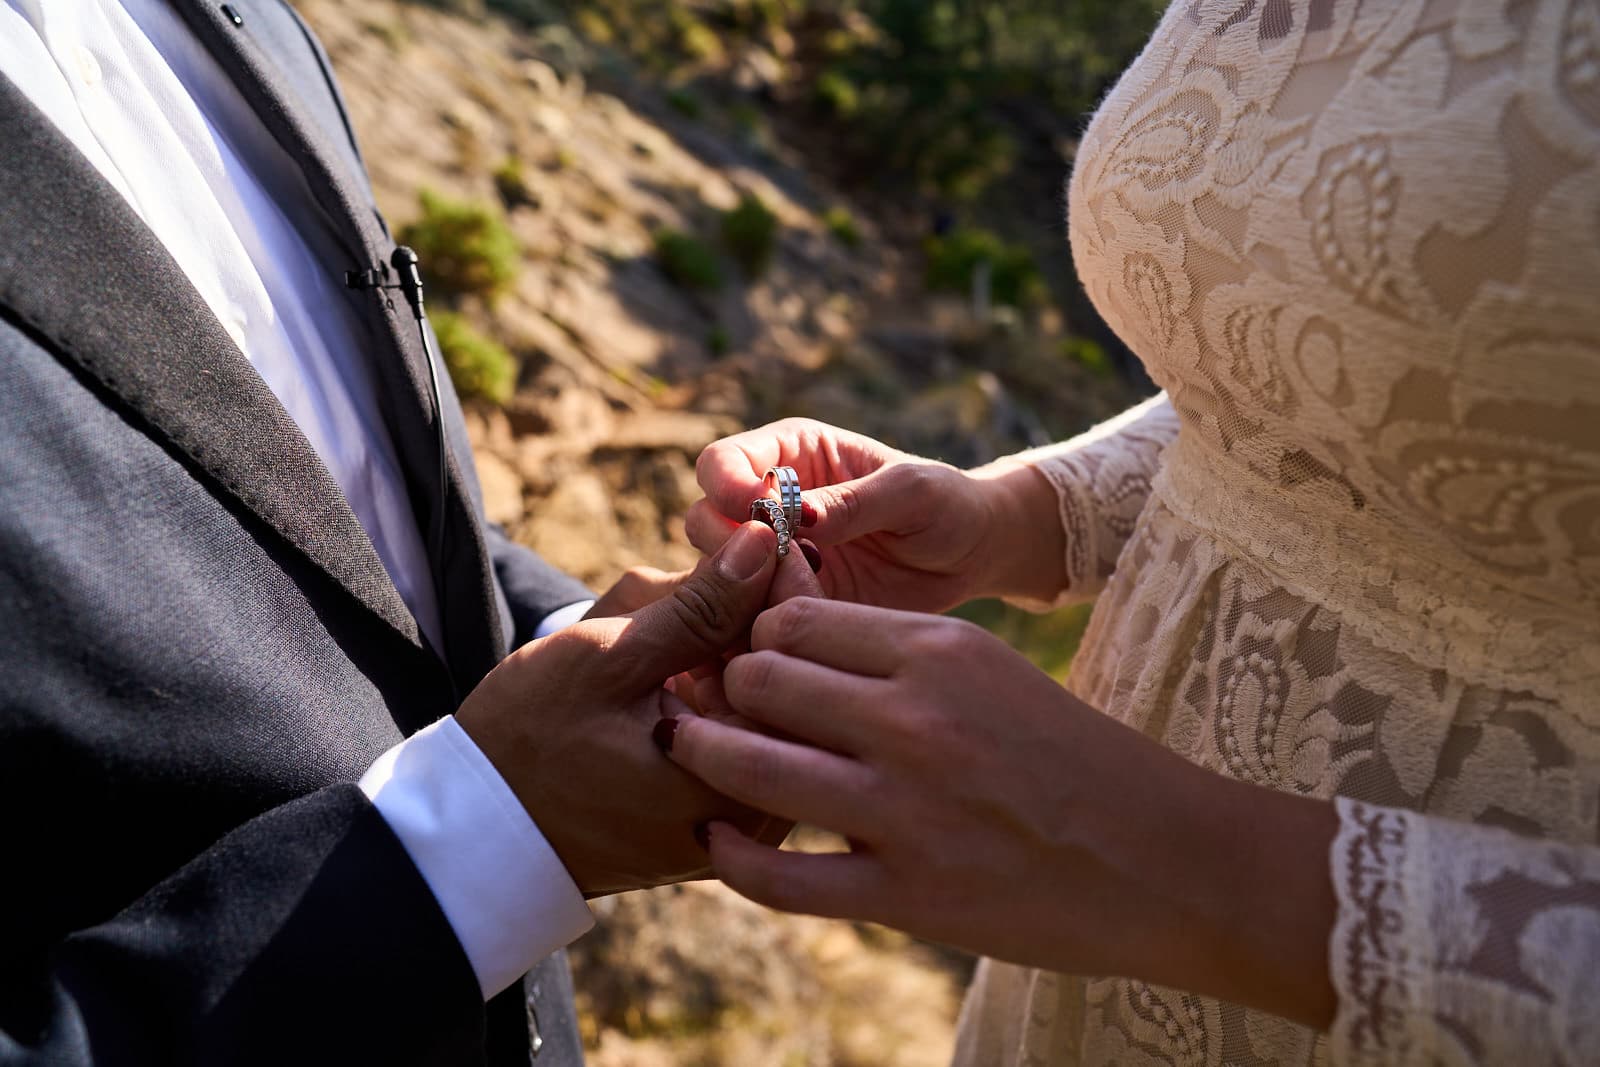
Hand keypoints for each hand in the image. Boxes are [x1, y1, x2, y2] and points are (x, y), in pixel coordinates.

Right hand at [455, 521, 780, 896]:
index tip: (770, 528)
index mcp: (741, 785)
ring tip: (661, 615)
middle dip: (749, 616)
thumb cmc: (526, 743)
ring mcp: (742, 822)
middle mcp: (760, 817)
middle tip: (718, 557)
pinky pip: (735, 731)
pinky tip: (663, 657)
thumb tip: (766, 541)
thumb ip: (699, 604)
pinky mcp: (719, 816)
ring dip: (724, 648)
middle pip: (785, 685)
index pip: (794, 664)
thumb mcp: (608, 659)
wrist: (481, 827)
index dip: (784, 585)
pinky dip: (709, 686)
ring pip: (758, 704)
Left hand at [659, 598, 1339, 1027]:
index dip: (754, 636)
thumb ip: (895, 660)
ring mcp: (907, 810)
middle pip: (760, 678)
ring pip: (749, 765)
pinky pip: (779, 877)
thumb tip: (791, 648)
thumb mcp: (992, 675)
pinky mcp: (908, 894)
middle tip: (709, 706)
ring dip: (703, 756)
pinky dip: (732, 858)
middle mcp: (914, 719)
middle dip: (723, 690)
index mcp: (939, 650)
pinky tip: (718, 843)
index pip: (794, 619)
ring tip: (687, 754)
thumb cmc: (1074, 758)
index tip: (746, 658)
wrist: (1166, 858)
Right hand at [688, 418, 1057, 612]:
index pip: (722, 463)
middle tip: (779, 567)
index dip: (727, 486)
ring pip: (717, 580)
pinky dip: (759, 631)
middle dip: (728, 547)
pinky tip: (795, 635)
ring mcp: (771, 562)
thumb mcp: (912, 492)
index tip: (758, 511)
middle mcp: (767, 507)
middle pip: (704, 522)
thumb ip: (854, 501)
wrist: (970, 557)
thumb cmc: (945, 504)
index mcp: (789, 456)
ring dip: (744, 595)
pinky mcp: (786, 608)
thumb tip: (800, 515)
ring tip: (796, 601)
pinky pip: (749, 623)